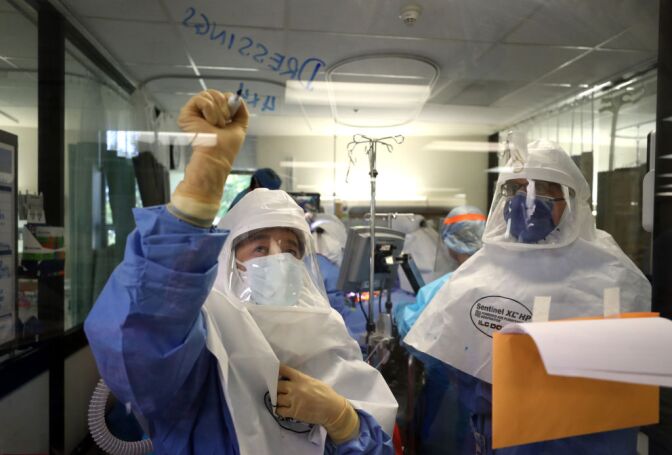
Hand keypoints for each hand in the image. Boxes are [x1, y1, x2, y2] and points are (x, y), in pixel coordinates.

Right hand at [170, 90, 248, 225]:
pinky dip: (210, 111)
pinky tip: (209, 123)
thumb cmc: (226, 147)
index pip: (222, 96)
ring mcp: (194, 112)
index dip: (229, 102)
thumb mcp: (240, 126)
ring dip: (218, 112)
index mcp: (215, 114)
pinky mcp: (186, 113)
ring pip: (208, 94)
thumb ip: (241, 112)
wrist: (216, 155)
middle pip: (215, 93)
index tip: (231, 116)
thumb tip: (238, 98)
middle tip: (222, 123)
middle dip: (224, 107)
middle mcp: (203, 112)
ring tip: (215, 125)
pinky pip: (201, 99)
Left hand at [276, 365, 359, 443]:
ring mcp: (293, 400)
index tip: (274, 373)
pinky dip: (279, 410)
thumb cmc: (327, 394)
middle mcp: (295, 388)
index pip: (284, 370)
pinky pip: (279, 411)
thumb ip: (302, 380)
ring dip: (278, 400)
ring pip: (277, 399)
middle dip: (276, 388)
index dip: (277, 371)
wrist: (333, 409)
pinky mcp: (294, 412)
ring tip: (281, 401)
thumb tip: (292, 380)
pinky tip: (283, 409)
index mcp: (301, 378)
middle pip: (277, 386)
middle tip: (279, 391)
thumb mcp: (315, 382)